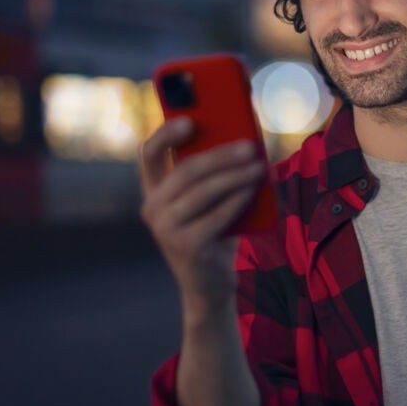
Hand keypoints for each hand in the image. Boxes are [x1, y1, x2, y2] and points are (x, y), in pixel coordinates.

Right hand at [139, 117, 266, 318]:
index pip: (148, 154)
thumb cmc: (214, 234)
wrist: (210, 285)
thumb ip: (214, 175)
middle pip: (185, 170)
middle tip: (248, 146)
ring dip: (234, 175)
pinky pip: (217, 215)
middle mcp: (152, 208)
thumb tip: (243, 139)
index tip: (190, 120)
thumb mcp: (209, 202)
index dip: (166, 134)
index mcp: (154, 191)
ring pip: (203, 191)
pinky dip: (237, 199)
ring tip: (258, 165)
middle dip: (220, 155)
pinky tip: (254, 188)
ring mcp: (166, 229)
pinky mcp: (186, 246)